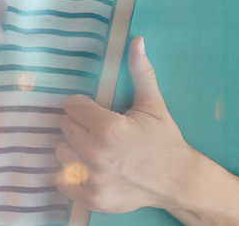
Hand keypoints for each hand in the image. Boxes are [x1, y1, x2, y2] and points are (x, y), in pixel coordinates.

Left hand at [56, 37, 200, 213]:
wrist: (177, 179)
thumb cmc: (164, 139)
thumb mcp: (153, 104)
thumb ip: (141, 72)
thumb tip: (136, 41)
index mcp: (109, 129)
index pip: (72, 107)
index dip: (84, 105)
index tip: (96, 110)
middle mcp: (95, 155)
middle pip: (65, 128)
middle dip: (80, 125)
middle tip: (99, 129)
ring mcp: (91, 179)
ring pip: (61, 153)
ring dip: (74, 148)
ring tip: (94, 148)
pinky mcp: (90, 198)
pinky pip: (61, 180)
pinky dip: (71, 174)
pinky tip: (90, 167)